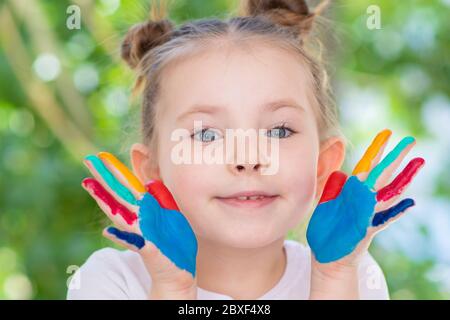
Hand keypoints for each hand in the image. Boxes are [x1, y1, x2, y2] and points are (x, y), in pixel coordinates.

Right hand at [81, 152, 197, 298]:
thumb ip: (160, 194)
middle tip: (88, 160)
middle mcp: (139, 218)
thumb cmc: (174, 239)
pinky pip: (134, 243)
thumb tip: (148, 179)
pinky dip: (120, 238)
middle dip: (104, 177)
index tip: (101, 155)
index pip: (128, 185)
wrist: (180, 267)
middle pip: (118, 194)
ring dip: (104, 200)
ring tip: (89, 185)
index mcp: (145, 207)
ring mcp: (141, 233)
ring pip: (120, 214)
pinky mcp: (148, 249)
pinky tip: (108, 231)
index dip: (116, 170)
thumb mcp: (170, 211)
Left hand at [307, 129, 424, 264]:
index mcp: (353, 191)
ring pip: (389, 193)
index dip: (376, 150)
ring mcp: (368, 214)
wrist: (325, 255)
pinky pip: (383, 219)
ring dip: (403, 178)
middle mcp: (364, 200)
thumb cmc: (327, 229)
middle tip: (411, 140)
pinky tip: (410, 202)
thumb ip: (332, 185)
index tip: (386, 133)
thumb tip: (343, 172)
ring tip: (418, 163)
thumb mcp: (325, 202)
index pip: (367, 166)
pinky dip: (396, 211)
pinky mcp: (366, 229)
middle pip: (383, 175)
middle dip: (395, 157)